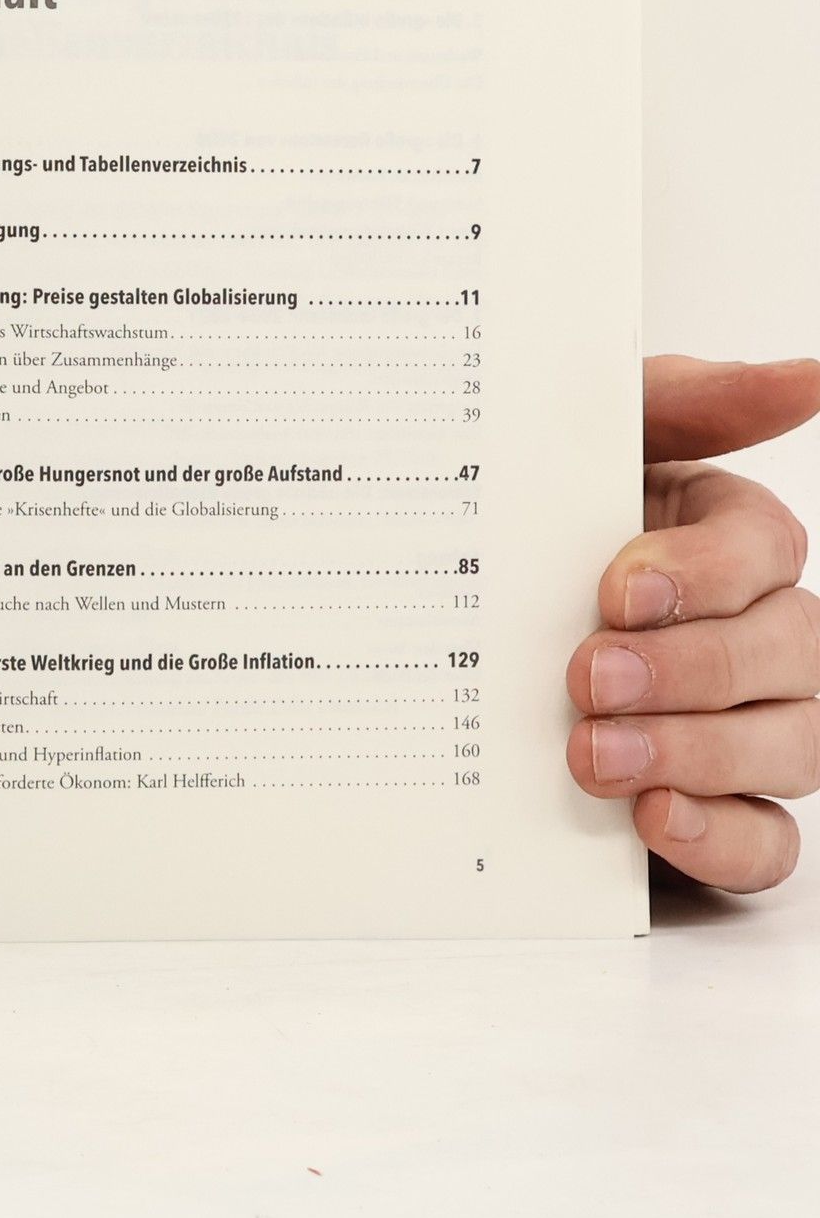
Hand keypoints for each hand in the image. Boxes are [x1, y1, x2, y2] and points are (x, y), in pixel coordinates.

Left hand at [567, 355, 819, 891]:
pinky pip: (765, 840)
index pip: (765, 549)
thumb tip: (806, 377)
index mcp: (721, 535)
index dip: (701, 572)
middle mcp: (751, 629)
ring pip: (793, 746)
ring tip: (593, 754)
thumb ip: (686, 403)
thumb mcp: (581, 442)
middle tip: (587, 678)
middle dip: (689, 669)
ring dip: (698, 753)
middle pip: (789, 652)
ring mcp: (743, 724)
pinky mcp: (712, 807)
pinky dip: (719, 836)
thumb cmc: (522, 517)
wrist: (435, 614)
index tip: (614, 587)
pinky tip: (653, 818)